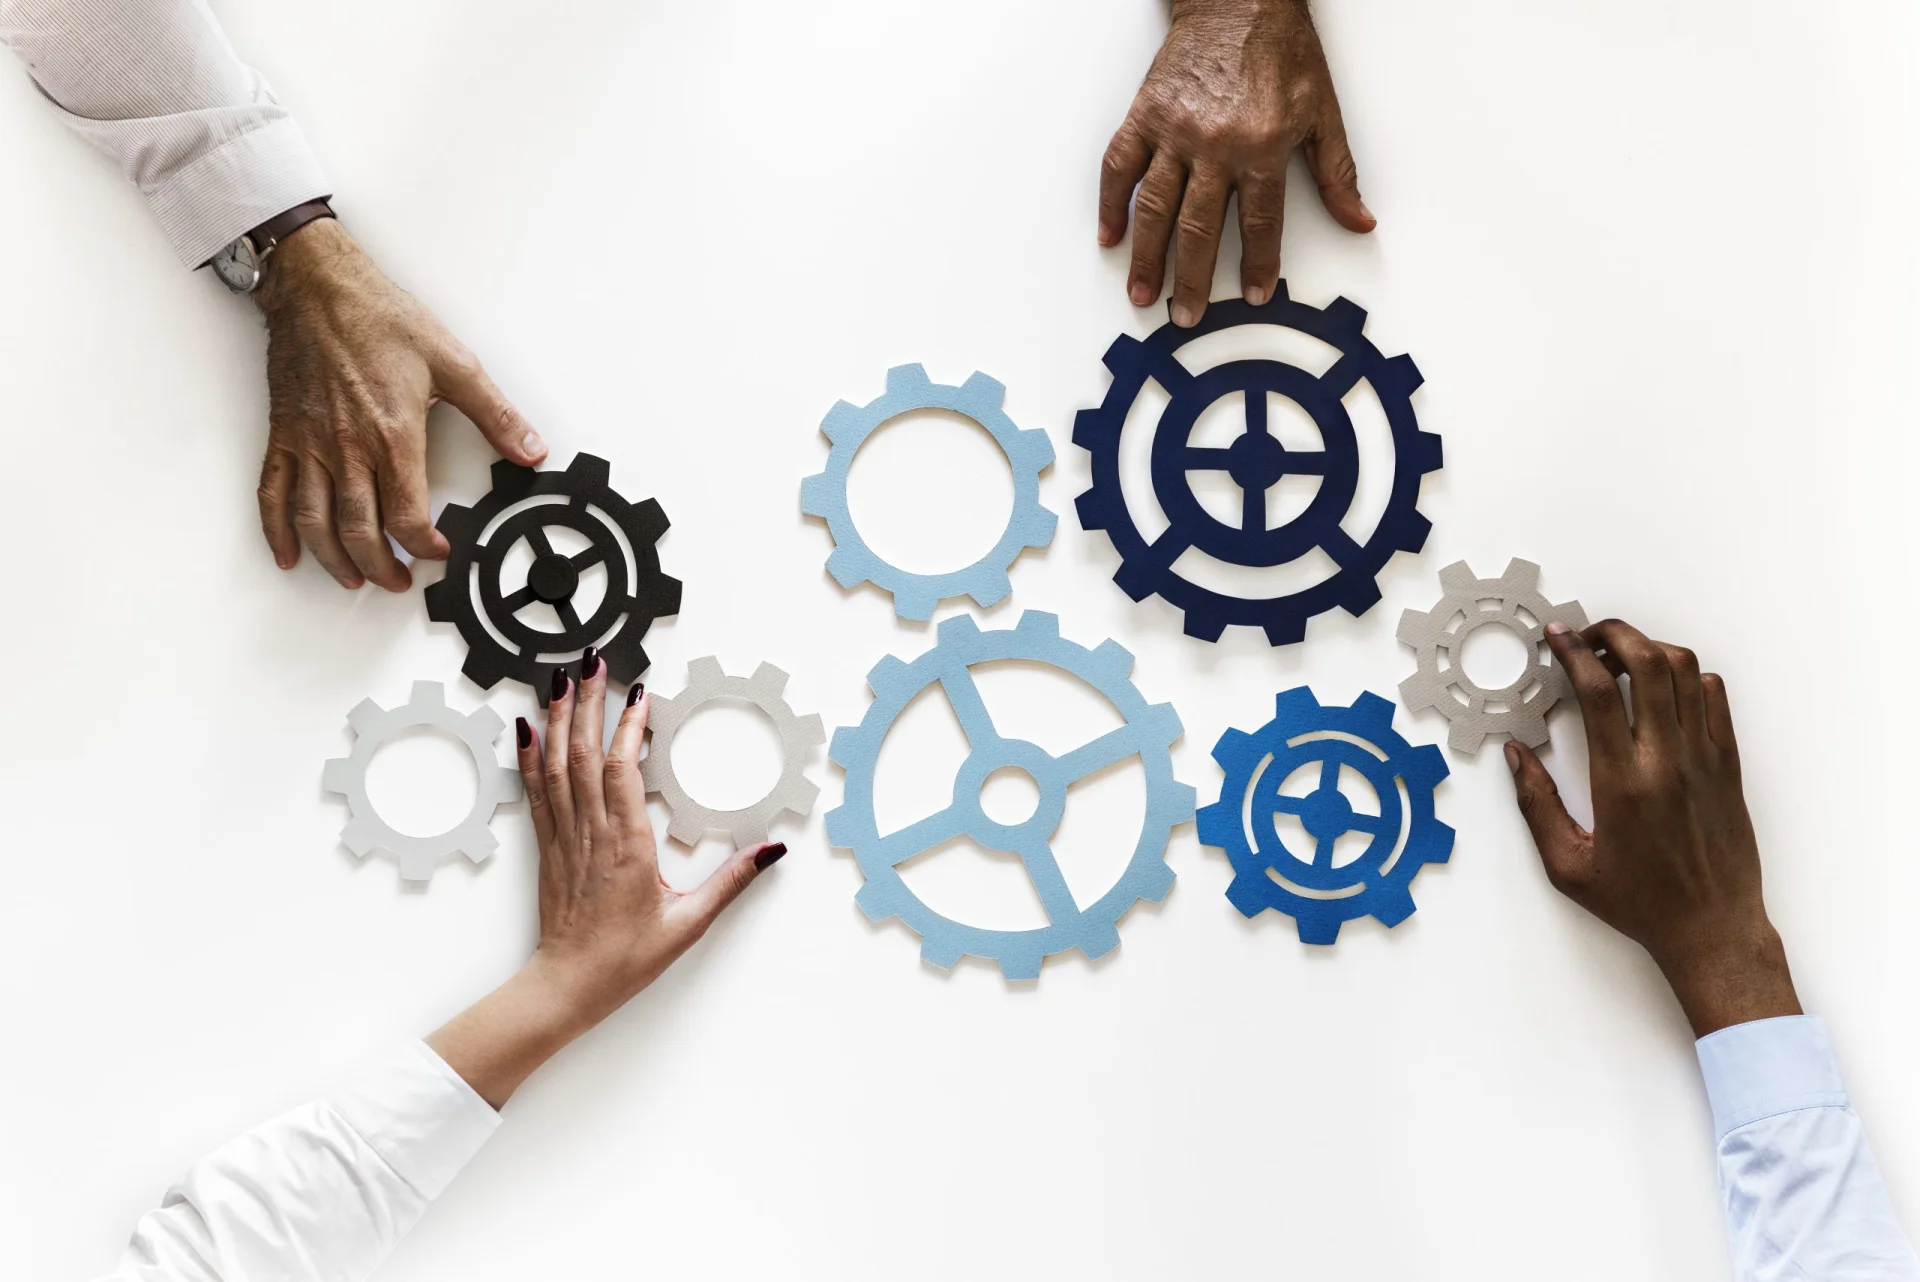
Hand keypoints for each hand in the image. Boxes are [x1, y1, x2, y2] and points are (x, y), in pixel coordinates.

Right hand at [252, 219, 547, 591]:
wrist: (318, 287)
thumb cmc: (380, 318)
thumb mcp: (454, 363)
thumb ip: (496, 414)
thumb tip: (531, 449)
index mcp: (392, 434)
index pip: (407, 515)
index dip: (425, 545)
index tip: (439, 551)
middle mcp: (347, 446)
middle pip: (359, 530)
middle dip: (381, 566)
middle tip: (398, 580)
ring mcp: (310, 444)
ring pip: (315, 521)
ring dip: (333, 559)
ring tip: (353, 578)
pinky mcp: (284, 434)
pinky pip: (272, 493)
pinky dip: (277, 529)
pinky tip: (288, 553)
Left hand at [426, 654, 785, 1107]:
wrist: (567, 987)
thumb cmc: (625, 959)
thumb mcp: (689, 923)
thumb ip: (731, 882)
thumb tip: (772, 849)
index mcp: (627, 846)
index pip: (623, 771)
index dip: (629, 727)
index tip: (641, 692)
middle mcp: (590, 834)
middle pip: (584, 754)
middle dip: (590, 703)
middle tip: (595, 661)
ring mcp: (564, 838)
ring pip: (556, 766)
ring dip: (560, 718)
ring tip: (564, 679)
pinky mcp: (548, 847)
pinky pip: (536, 791)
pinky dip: (530, 755)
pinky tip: (528, 728)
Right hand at [1098, 0, 1373, 326]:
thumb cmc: (1280, 49)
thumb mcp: (1322, 110)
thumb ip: (1336, 172)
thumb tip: (1358, 220)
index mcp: (1263, 144)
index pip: (1260, 222)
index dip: (1258, 265)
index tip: (1252, 295)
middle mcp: (1215, 142)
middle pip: (1199, 228)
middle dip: (1191, 279)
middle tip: (1186, 315)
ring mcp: (1174, 130)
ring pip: (1155, 207)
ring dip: (1146, 257)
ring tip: (1142, 293)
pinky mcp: (1145, 115)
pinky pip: (1119, 167)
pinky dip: (1111, 204)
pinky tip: (1110, 236)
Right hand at [1506, 619, 1799, 1037]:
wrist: (1712, 929)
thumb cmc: (1640, 903)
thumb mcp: (1567, 866)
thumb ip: (1536, 805)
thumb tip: (1516, 757)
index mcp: (1622, 783)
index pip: (1599, 693)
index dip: (1573, 653)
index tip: (1557, 637)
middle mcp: (1667, 761)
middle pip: (1648, 663)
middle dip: (1614, 635)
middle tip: (1589, 637)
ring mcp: (1705, 759)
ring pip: (1687, 672)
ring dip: (1651, 650)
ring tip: (1623, 658)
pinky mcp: (1729, 765)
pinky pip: (1716, 698)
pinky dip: (1689, 677)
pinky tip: (1665, 689)